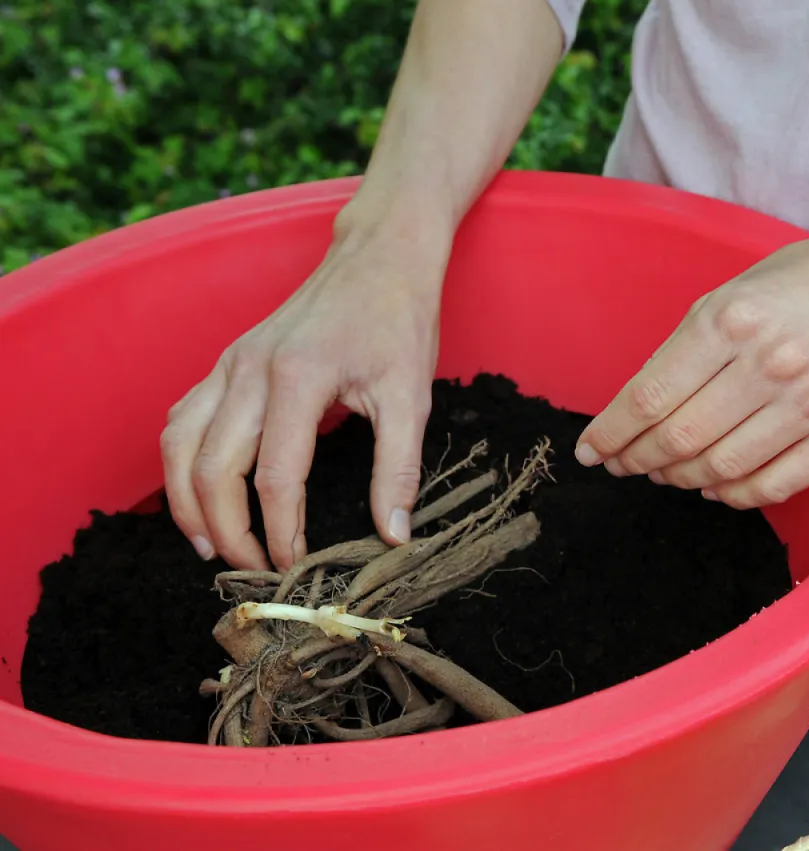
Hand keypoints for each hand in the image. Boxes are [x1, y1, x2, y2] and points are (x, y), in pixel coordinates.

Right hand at [160, 209, 448, 571]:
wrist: (379, 256)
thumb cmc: (398, 320)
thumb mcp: (412, 396)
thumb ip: (400, 469)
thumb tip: (394, 534)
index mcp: (297, 378)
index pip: (276, 476)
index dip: (281, 531)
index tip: (294, 565)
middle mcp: (249, 369)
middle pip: (213, 468)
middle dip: (227, 529)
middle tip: (251, 569)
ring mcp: (230, 363)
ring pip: (180, 444)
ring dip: (186, 501)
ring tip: (210, 545)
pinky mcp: (226, 362)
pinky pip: (183, 418)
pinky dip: (180, 462)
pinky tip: (199, 492)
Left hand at [573, 221, 808, 508]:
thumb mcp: (738, 289)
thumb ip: (690, 345)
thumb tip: (641, 409)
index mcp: (732, 319)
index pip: (649, 397)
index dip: (610, 434)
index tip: (591, 450)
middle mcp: (771, 363)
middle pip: (678, 438)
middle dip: (638, 459)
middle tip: (624, 464)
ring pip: (722, 468)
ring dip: (682, 478)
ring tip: (667, 472)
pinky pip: (774, 486)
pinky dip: (734, 495)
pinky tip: (715, 487)